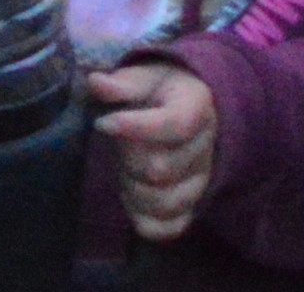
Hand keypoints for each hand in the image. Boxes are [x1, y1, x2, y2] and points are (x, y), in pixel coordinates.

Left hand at [90, 59, 219, 241]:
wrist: (183, 107)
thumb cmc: (157, 91)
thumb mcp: (141, 77)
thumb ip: (121, 83)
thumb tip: (96, 82)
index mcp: (197, 107)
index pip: (176, 125)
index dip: (135, 127)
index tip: (102, 123)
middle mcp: (207, 147)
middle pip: (162, 168)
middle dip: (128, 158)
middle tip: (116, 145)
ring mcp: (201, 180)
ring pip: (165, 201)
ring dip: (133, 189)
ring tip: (123, 169)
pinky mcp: (191, 205)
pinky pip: (171, 227)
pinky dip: (144, 219)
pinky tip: (130, 197)